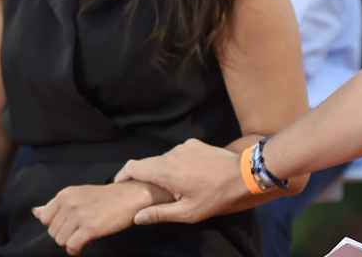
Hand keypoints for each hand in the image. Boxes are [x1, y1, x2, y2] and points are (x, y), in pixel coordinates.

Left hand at [32, 181, 167, 255]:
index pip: (45, 219)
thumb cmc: (107, 197)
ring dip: (71, 241)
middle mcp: (70, 203)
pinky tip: (84, 244)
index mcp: (65, 194)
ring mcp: (80, 215)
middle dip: (65, 234)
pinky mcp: (90, 228)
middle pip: (52, 232)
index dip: (57, 224)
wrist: (131, 196)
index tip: (69, 223)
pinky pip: (71, 246)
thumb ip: (55, 204)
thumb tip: (35, 212)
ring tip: (83, 235)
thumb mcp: (79, 195)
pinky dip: (76, 249)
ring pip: (60, 240)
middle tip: (79, 229)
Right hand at [114, 138, 244, 224]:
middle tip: (149, 193)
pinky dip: (176, 164)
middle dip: (145, 177)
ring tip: (172, 188)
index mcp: (165, 170)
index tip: (119, 185)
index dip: (122, 175)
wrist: (242, 174)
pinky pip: (178, 153)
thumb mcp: (187, 212)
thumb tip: (137, 217)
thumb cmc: (214, 196)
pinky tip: (187, 176)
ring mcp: (184, 146)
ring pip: (164, 158)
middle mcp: (171, 153)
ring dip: (163, 171)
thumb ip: (159, 214)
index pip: (133, 167)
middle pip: (148, 163)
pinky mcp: (195, 143)